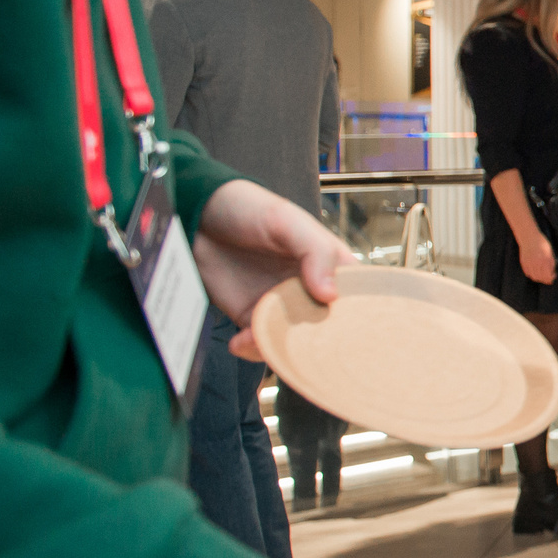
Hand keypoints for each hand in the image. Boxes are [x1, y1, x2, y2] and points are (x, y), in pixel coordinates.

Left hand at [192, 179, 350, 359]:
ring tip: (257, 337)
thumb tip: (330, 295)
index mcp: (332, 266)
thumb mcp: (287, 221)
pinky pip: (261, 343)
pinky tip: (241, 339)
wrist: (198, 217)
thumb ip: (315, 252)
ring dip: (281, 349)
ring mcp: (283, 306)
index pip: (358, 297)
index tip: (348, 332)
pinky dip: (253, 348)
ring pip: (296, 342)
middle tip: (300, 346)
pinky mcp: (253, 318)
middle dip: (319, 344)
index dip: (359, 318)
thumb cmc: (249, 208)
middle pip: (329, 328)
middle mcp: (311, 291)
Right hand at [518, 227, 557, 284]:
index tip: (554, 275)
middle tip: (549, 277)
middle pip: (541, 278)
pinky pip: (528, 273)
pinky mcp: (523, 264)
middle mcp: (536, 263)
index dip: (552, 278)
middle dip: (546, 279)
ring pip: (534, 277)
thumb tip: (552, 273)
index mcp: (545, 260)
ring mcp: (529, 264)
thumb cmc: (542, 244)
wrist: (529, 237)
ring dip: (539, 278)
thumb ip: (551, 263)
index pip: (548, 276)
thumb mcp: (550, 253)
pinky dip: (532, 274)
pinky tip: (535, 271)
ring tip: (542, 275)